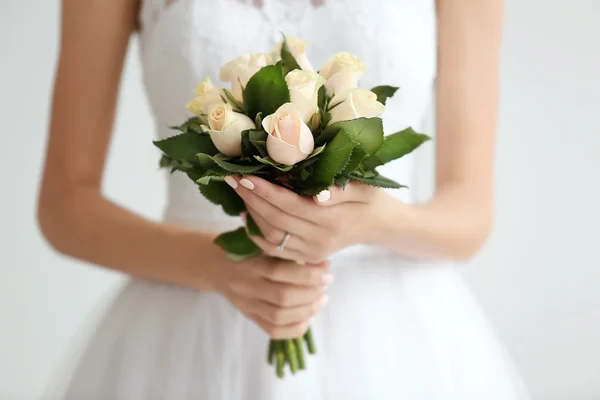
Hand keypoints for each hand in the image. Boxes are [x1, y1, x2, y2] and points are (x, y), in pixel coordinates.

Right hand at [211, 254, 331, 338]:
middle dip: (312, 291)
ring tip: (322, 299)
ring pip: (279, 315)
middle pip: (283, 296)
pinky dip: (295, 328)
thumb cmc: (245, 249)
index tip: (326, 267)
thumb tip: (321, 263)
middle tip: (327, 283)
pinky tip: (308, 318)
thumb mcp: (261, 243)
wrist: (216, 265)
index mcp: (249, 264)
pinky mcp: (249, 317)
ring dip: (307, 310)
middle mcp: (245, 286)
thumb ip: (285, 252)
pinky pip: (273, 330)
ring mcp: (246, 305)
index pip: (281, 271)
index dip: (308, 272)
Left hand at [224, 175, 388, 263]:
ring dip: (252, 215)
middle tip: (231, 179)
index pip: (290, 204)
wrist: (380, 225)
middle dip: (251, 199)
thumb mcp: (365, 188)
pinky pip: (275, 250)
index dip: (265, 191)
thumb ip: (343, 190)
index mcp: (333, 221)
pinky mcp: (307, 257)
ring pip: (272, 236)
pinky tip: (246, 218)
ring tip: (239, 193)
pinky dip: (257, 235)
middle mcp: (320, 240)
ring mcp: (312, 252)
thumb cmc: (371, 199)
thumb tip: (318, 194)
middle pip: (276, 220)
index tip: (244, 175)